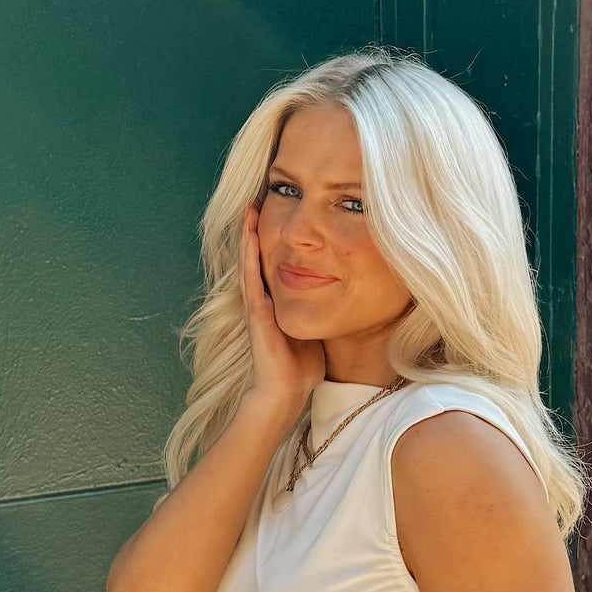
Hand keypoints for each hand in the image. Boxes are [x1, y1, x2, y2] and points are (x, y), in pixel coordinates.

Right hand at [241, 202, 322, 419]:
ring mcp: (258, 305)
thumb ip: (322, 307)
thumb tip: (343, 290)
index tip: (280, 211)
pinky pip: (252, 279)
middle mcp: (264, 299)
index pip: (275, 261)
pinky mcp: (257, 314)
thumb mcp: (316, 326)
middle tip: (258, 198)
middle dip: (258, 227)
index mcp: (278, 300)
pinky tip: (250, 237)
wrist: (284, 393)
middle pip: (259, 255)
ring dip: (248, 234)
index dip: (275, 237)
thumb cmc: (301, 365)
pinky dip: (249, 257)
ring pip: (251, 261)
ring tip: (249, 207)